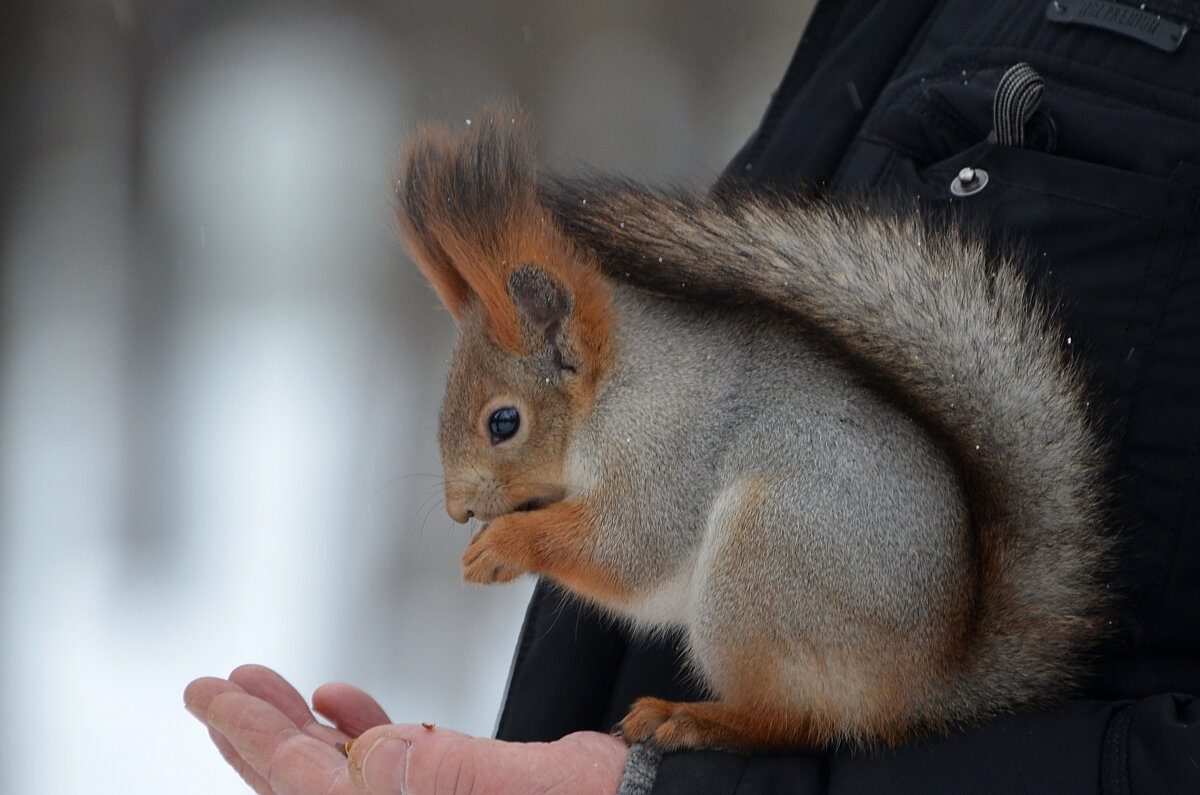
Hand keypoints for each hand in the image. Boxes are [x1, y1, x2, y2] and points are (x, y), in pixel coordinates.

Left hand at [184, 665, 627, 794]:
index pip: (310, 787)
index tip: (214, 696)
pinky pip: (394, 764)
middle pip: (312, 784)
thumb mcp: (542, 789)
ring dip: (303, 725)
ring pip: (347, 771)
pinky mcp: (462, 793)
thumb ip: (450, 773)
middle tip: (214, 688)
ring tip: (264, 686)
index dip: (254, 738)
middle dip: (259, 732)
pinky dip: (365, 726)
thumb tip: (365, 755)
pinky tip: (341, 700)